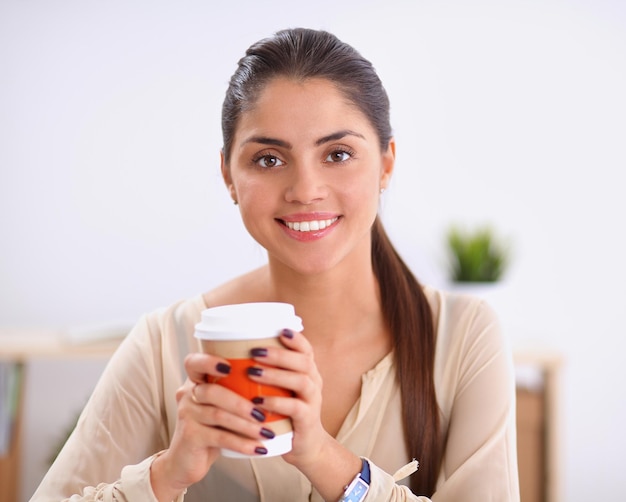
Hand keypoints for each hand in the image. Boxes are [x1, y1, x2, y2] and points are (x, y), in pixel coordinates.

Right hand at [150, 353, 273, 500]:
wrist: (188, 460)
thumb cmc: (213, 426)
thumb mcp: (222, 404)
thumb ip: (237, 389)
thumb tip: (277, 379)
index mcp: (196, 380)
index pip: (194, 362)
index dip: (209, 361)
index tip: (230, 366)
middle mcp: (187, 394)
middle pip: (213, 392)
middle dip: (241, 403)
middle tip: (264, 413)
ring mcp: (186, 415)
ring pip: (219, 415)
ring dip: (247, 425)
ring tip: (267, 432)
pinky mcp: (190, 437)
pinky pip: (220, 437)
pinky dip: (242, 443)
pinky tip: (258, 448)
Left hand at [246, 329, 329, 467]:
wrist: (304, 446)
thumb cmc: (286, 412)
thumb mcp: (282, 389)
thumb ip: (270, 371)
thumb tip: (237, 351)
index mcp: (308, 371)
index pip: (306, 349)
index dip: (295, 338)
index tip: (280, 329)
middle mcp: (314, 382)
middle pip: (303, 361)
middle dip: (278, 354)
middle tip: (255, 351)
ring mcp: (313, 401)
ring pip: (301, 380)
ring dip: (275, 374)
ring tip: (252, 372)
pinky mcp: (308, 420)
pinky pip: (295, 407)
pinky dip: (276, 402)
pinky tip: (259, 400)